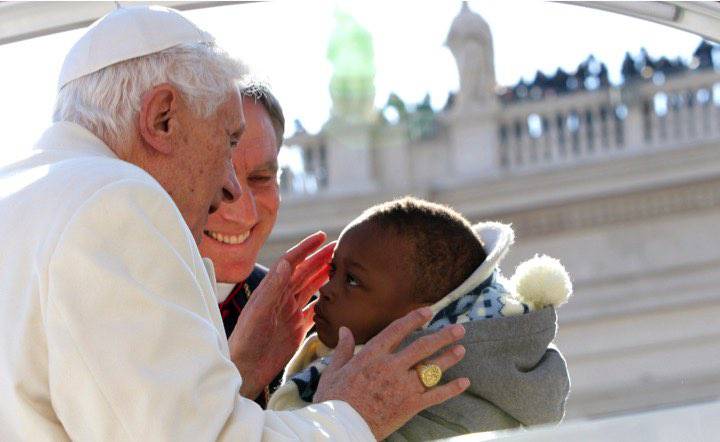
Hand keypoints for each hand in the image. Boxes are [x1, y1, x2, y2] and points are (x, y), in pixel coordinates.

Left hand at [228, 231, 333, 398]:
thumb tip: (286, 262)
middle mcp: (281, 299)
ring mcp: (290, 314)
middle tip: (338, 248)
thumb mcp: (258, 313)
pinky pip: (314, 313)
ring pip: (310, 289)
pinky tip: (335, 298)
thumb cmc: (245, 342)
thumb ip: (272, 289)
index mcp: (271, 291)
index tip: (321, 236)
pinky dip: (325, 304)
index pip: (290, 262)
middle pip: (304, 273)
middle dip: (320, 259)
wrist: (244, 371)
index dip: (305, 248)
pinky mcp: (296, 330)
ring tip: (339, 267)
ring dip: (323, 277)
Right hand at [314, 308, 469, 439]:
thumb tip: (344, 330)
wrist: (341, 428)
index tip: (428, 311)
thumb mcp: (334, 371)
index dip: (415, 319)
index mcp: (372, 355)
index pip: (398, 330)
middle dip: (443, 336)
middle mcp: (391, 367)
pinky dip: (451, 389)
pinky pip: (435, 395)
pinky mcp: (410, 406)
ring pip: (432, 368)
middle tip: (459, 329)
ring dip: (449, 358)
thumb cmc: (334, 400)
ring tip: (461, 349)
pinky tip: (464, 382)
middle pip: (423, 346)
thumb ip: (343, 349)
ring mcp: (402, 387)